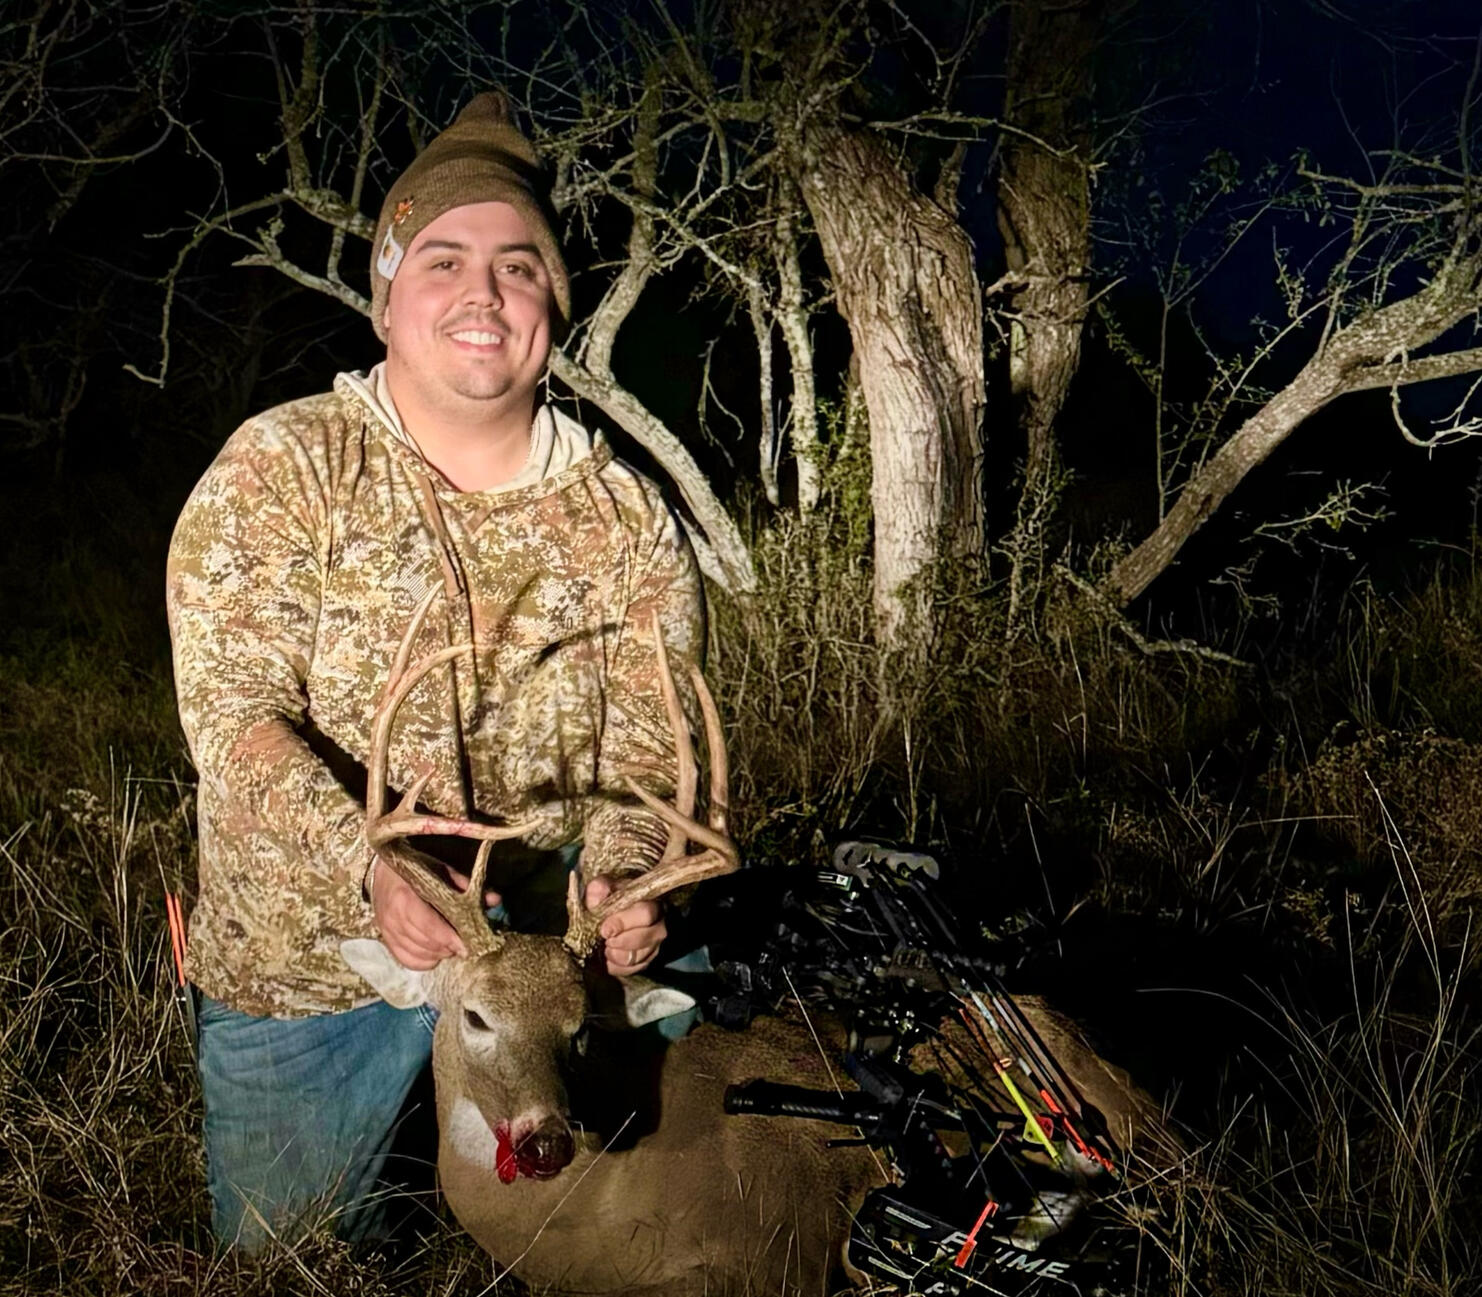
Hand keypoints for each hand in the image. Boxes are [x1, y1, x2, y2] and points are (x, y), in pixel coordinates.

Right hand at [371, 844, 500, 970]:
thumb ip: (465, 886)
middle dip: (448, 947)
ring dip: (438, 954)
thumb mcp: (440, 871)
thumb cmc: (415, 870)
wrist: (382, 872)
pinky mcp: (386, 940)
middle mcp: (393, 917)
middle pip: (426, 943)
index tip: (468, 946)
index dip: (450, 939)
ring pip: (417, 954)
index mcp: (406, 897)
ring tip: (450, 946)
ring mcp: (387, 930)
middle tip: (463, 944)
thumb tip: (495, 900)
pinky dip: (424, 961)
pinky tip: (435, 953)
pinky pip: (406, 960)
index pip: (429, 926)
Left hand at [585, 875, 665, 977]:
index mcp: (651, 902)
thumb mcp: (604, 890)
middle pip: (644, 938)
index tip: (604, 930)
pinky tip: (608, 958)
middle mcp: (659, 925)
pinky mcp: (648, 960)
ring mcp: (655, 945)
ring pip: (639, 957)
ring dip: (617, 956)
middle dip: (620, 942)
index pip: (645, 914)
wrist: (614, 917)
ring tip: (606, 948)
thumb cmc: (611, 901)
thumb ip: (599, 888)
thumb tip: (597, 889)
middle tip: (605, 940)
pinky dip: (617, 967)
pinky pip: (633, 970)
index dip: (623, 923)